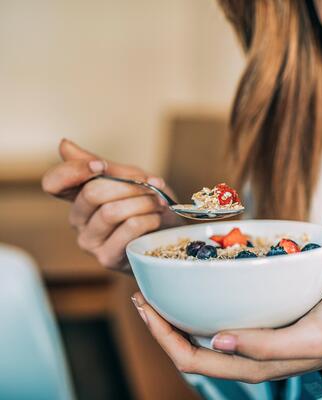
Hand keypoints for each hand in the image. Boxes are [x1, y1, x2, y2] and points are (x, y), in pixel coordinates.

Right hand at [42, 139, 183, 270]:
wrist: (171, 234)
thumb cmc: (148, 205)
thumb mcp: (130, 179)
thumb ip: (103, 166)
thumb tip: (64, 144)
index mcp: (79, 197)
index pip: (53, 183)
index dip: (73, 171)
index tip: (101, 166)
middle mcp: (78, 220)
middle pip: (92, 193)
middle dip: (129, 186)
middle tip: (152, 186)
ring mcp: (90, 242)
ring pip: (111, 211)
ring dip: (143, 202)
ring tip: (158, 203)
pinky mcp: (107, 258)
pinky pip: (128, 228)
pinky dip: (148, 218)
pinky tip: (156, 219)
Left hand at [131, 292, 321, 382]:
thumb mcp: (308, 338)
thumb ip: (266, 346)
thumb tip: (217, 341)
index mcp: (250, 366)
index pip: (191, 359)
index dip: (163, 337)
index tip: (145, 307)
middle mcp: (242, 357)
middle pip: (187, 348)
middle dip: (160, 325)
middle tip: (142, 294)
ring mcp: (248, 343)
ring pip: (199, 336)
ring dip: (174, 317)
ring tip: (159, 291)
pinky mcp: (256, 327)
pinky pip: (217, 321)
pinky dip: (198, 307)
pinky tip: (195, 288)